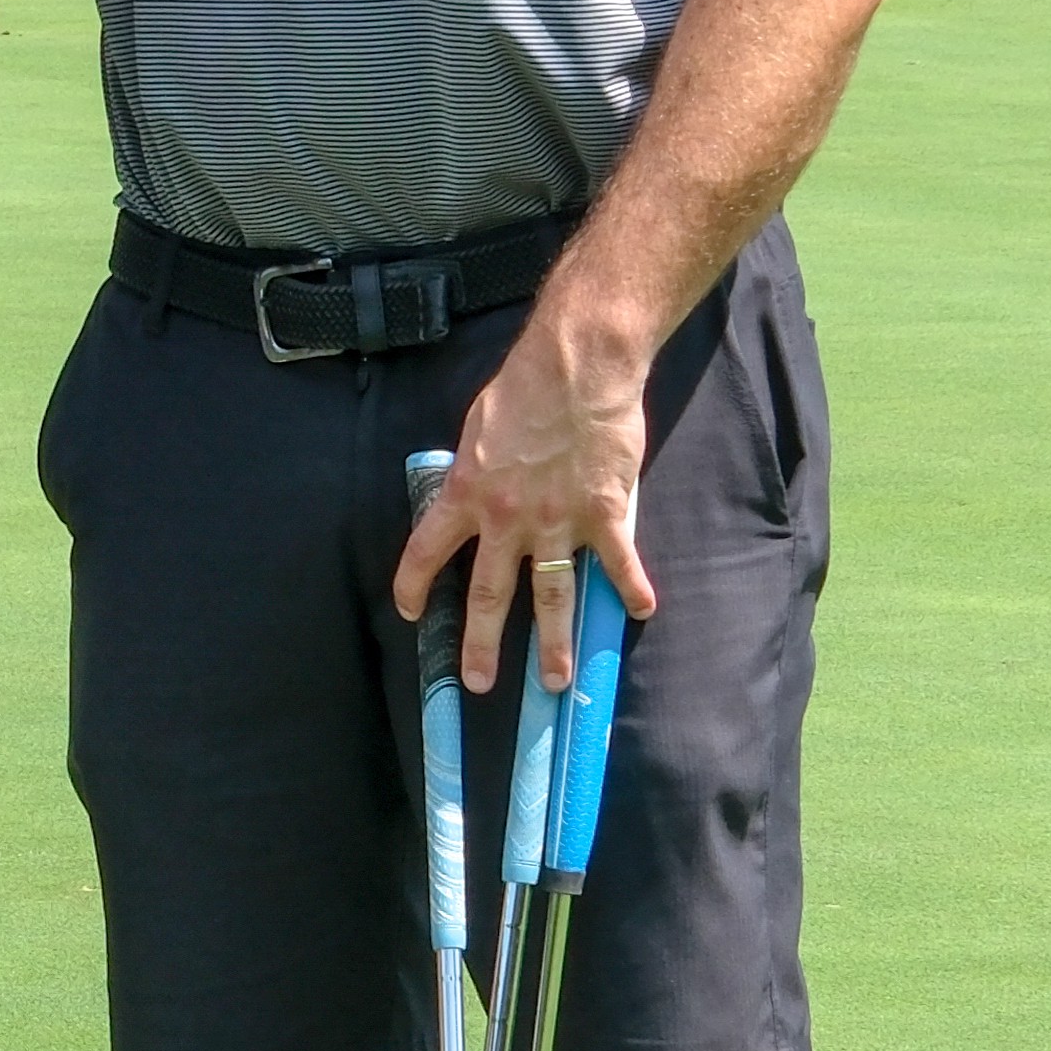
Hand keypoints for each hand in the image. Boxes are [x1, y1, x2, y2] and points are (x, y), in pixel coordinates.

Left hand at [391, 311, 656, 694]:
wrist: (577, 368)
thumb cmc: (524, 387)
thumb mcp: (477, 429)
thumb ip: (474, 470)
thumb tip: (473, 489)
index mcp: (466, 494)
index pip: (426, 551)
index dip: (413, 586)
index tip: (410, 613)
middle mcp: (506, 519)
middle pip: (488, 595)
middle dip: (482, 645)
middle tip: (480, 683)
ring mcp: (557, 521)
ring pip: (552, 597)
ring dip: (554, 644)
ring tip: (558, 681)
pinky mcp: (604, 515)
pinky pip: (619, 563)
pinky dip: (632, 589)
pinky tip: (640, 612)